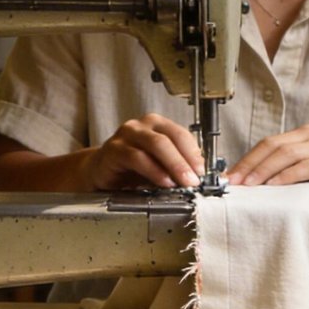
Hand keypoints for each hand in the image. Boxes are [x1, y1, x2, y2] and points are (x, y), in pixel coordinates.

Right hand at [83, 113, 203, 189]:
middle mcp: (143, 126)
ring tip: (183, 183)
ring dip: (173, 165)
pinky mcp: (114, 149)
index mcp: (158, 126)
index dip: (195, 154)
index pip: (183, 135)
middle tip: (196, 180)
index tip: (205, 173)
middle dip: (186, 160)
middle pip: (171, 138)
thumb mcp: (160, 168)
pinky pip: (136, 157)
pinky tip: (162, 182)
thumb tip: (209, 180)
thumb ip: (180, 171)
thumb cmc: (131, 170)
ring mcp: (127, 135)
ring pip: (156, 145)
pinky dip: (152, 170)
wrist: (99, 172)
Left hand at [226, 124, 308, 215]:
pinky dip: (287, 176)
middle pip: (274, 145)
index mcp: (305, 135)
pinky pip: (306, 167)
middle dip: (250, 164)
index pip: (268, 143)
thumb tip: (249, 182)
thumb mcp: (307, 174)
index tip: (230, 177)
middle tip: (234, 182)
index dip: (247, 159)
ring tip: (250, 185)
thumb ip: (285, 171)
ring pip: (288, 154)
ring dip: (265, 170)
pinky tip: (274, 186)